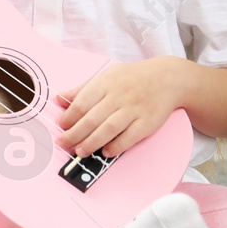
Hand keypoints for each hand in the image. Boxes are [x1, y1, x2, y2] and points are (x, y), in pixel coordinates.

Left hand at [54, 58, 182, 159]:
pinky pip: (129, 137)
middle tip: (64, 143)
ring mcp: (134, 109)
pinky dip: (116, 146)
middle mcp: (119, 96)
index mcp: (106, 83)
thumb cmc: (132, 78)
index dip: (69, 118)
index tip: (61, 127)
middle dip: (75, 134)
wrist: (167, 78)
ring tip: (80, 151)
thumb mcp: (106, 76)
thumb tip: (59, 99)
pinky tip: (105, 151)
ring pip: (109, 129)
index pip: (82, 103)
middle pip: (92, 118)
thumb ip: (82, 89)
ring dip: (92, 142)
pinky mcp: (147, 122)